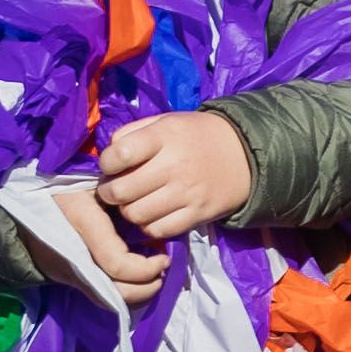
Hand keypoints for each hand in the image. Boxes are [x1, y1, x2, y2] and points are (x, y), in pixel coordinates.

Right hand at [23, 183, 169, 309]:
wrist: (19, 211)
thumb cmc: (60, 188)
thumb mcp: (86, 180)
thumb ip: (116, 187)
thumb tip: (148, 187)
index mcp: (83, 227)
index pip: (118, 264)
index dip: (146, 267)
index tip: (163, 254)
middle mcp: (77, 257)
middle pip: (117, 292)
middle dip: (147, 286)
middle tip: (162, 268)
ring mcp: (73, 273)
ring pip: (110, 300)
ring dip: (138, 293)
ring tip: (154, 275)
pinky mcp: (73, 280)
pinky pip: (101, 297)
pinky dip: (123, 294)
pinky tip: (136, 279)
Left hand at [94, 111, 253, 241]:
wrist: (244, 154)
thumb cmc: (196, 136)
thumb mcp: (166, 121)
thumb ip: (134, 132)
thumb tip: (108, 154)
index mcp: (165, 136)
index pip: (120, 154)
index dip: (106, 163)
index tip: (111, 165)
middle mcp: (174, 166)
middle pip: (121, 191)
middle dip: (110, 192)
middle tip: (116, 189)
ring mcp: (187, 193)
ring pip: (135, 215)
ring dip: (128, 211)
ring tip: (135, 202)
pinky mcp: (197, 215)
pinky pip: (158, 230)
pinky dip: (148, 226)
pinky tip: (152, 214)